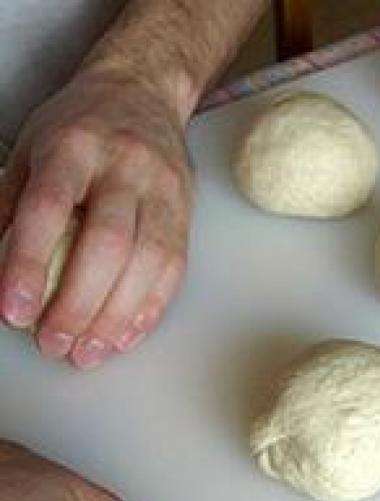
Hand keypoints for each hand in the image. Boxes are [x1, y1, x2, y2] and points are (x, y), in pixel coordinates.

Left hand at [0, 66, 192, 369]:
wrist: (144, 93)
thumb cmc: (79, 127)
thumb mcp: (28, 148)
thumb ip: (11, 202)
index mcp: (74, 146)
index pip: (49, 208)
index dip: (28, 263)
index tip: (14, 312)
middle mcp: (126, 166)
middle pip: (109, 242)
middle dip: (80, 303)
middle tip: (55, 344)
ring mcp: (164, 189)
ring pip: (149, 261)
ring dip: (117, 316)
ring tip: (89, 352)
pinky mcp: (187, 211)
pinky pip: (176, 267)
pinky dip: (150, 308)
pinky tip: (126, 334)